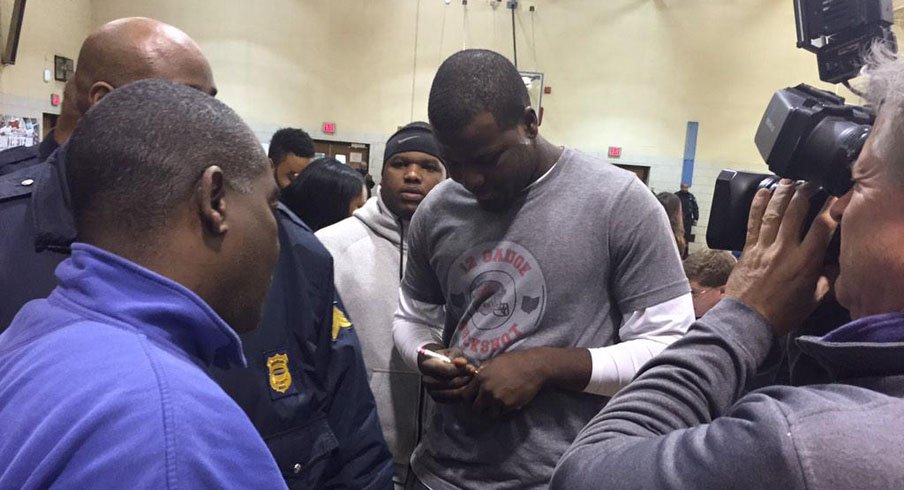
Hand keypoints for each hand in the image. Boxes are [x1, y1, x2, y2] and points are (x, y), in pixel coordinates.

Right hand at [418, 344, 479, 403]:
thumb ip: (457, 357)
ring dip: (465, 387)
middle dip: (464, 379)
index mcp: (427, 365)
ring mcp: (431, 391)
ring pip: (452, 393)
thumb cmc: (447, 357)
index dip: (460, 371)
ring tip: (472, 380)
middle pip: (449, 383)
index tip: (471, 368)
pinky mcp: (436, 398)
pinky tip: (467, 387)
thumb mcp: (452, 352)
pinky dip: (462, 395)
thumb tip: (463, 363)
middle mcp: (427, 379)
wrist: (438, 365)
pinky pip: (452, 400)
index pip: (446, 371)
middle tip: (474, 375)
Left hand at [472, 349, 546, 416]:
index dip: (470, 398)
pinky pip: (502, 412)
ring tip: (500, 404)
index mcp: (480, 377)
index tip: (475, 398)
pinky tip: (509, 402)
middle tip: (487, 404)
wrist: (533, 367)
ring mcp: (497, 399)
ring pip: (490, 413)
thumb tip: (474, 376)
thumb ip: (482, 371)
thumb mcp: (494, 362)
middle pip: (475, 408)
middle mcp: (486, 390)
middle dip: (480, 407)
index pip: (466, 395)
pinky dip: (505, 410)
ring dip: (494, 410)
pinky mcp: (508, 405)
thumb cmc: (514, 361)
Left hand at [725, 180, 837, 335]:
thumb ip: (826, 279)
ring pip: (774, 213)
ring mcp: (764, 247)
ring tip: (790, 180)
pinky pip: (752, 222)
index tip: (837, 196)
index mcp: (805, 262)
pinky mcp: (747, 249)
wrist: (748, 320)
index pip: (821, 227)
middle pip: (795, 212)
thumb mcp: (814, 299)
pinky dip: (757, 205)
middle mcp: (784, 249)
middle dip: (805, 192)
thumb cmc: (782, 313)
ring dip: (782, 193)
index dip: (831, 208)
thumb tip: (834, 263)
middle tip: (812, 181)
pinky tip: (762, 191)